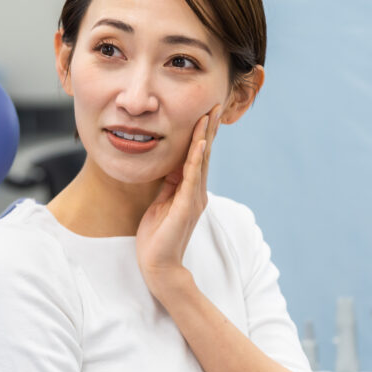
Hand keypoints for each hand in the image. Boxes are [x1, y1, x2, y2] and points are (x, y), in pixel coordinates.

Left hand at [135, 104, 220, 296]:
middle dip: (209, 128)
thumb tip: (170, 167)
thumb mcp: (161, 204)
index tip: (205, 112)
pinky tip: (199, 144)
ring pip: (201, 162)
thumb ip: (169, 186)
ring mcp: (193, 199)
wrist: (159, 266)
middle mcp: (197, 193)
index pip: (198, 157)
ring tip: (209, 116)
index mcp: (190, 191)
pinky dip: (195, 160)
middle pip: (205, 154)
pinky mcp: (185, 207)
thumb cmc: (157, 238)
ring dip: (204, 137)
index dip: (202, 133)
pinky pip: (191, 179)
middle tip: (215, 104)